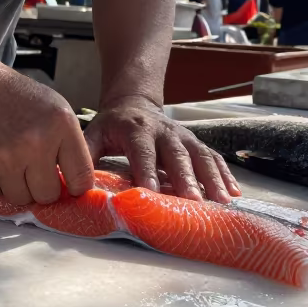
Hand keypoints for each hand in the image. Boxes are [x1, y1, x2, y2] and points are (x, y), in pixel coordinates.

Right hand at [0, 66, 93, 205]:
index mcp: (60, 126)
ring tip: (13, 165)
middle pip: (48, 196)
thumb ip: (70, 145)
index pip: (81, 179)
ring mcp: (5, 158)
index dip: (76, 187)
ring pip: (21, 199)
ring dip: (19, 187)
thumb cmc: (18, 97)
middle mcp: (35, 144)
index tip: (70, 186)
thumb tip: (77, 186)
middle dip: (44, 189)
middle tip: (35, 173)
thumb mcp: (55, 109)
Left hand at [83, 96, 239, 203]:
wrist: (134, 103)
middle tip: (194, 203)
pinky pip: (213, 157)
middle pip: (177, 155)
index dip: (146, 171)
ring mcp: (183, 136)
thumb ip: (84, 155)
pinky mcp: (196, 143)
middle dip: (187, 179)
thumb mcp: (92, 134)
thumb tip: (73, 184)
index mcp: (136, 129)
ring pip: (201, 156)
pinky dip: (225, 175)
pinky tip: (234, 194)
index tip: (151, 192)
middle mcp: (164, 131)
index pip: (142, 151)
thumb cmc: (111, 126)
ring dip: (213, 179)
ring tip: (222, 202)